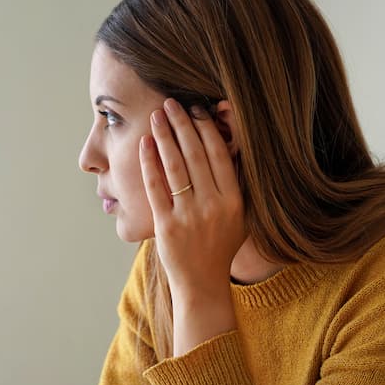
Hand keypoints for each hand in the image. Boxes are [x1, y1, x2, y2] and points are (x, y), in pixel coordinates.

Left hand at [139, 98, 246, 300]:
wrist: (202, 282)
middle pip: (196, 155)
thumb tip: (228, 144)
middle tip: (171, 102)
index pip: (219, 154)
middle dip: (182, 124)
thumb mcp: (239, 216)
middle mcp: (213, 206)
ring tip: (156, 115)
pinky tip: (144, 144)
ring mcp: (189, 217)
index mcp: (234, 200)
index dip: (207, 128)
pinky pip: (156, 188)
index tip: (196, 109)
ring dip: (164, 137)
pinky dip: (149, 164)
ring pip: (175, 167)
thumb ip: (235, 184)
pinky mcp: (167, 227)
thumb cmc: (220, 245)